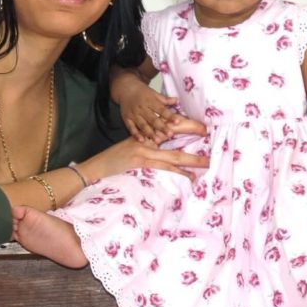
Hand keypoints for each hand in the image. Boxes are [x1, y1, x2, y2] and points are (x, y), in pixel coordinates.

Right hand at [82, 134, 208, 182]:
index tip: (204, 132)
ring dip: (192, 160)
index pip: (171, 131)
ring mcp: (144, 151)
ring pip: (173, 156)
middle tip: (211, 148)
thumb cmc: (112, 160)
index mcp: (146, 137)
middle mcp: (147, 141)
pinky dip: (177, 171)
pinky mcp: (141, 162)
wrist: (95, 167)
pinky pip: (163, 166)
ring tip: (206, 163)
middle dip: (195, 145)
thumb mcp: (131, 149)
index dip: (188, 130)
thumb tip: (164, 150)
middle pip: (176, 142)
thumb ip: (147, 148)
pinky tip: (188, 176)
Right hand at [116, 78, 183, 143]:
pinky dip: (136, 134)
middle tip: (170, 134)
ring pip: (143, 125)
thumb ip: (165, 99)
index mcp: (150, 101)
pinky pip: (131, 128)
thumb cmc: (142, 92)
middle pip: (153, 119)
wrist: (125, 89)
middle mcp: (142, 108)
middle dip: (162, 127)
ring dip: (150, 133)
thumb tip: (177, 101)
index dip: (169, 116)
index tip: (177, 121)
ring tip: (158, 141)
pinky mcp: (127, 119)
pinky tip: (142, 140)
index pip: (161, 109)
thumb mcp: (154, 93)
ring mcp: (134, 114)